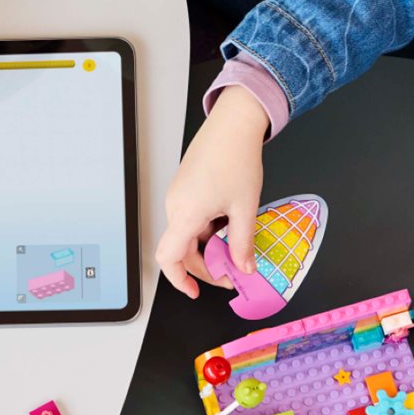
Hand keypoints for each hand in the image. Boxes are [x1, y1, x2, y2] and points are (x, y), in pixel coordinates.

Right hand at [155, 88, 271, 297]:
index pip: (168, 258)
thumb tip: (244, 267)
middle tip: (232, 272)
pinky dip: (209, 228)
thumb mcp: (245, 206)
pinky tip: (231, 222)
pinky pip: (192, 217)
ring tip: (237, 244)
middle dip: (206, 266)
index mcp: (185, 213)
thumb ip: (243, 243)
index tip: (196, 291)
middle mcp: (175, 205)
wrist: (234, 122)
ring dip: (210, 246)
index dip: (179, 280)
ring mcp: (179, 195)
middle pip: (181, 249)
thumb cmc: (235, 156)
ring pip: (189, 233)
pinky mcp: (186, 187)